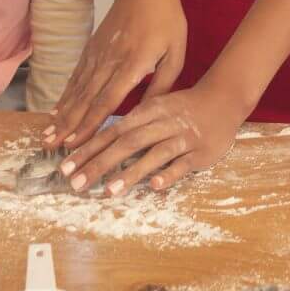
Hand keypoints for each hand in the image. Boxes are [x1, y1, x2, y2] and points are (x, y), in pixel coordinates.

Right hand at [47, 0, 185, 148]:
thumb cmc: (166, 20)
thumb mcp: (176, 53)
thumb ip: (162, 86)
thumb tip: (149, 114)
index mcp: (133, 65)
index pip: (107, 100)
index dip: (90, 123)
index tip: (76, 142)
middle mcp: (109, 62)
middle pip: (85, 99)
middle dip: (68, 125)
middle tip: (50, 146)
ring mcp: (97, 55)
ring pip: (77, 89)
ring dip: (62, 114)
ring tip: (47, 134)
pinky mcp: (91, 49)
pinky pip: (76, 76)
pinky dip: (65, 95)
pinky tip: (56, 110)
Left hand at [56, 77, 244, 195]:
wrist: (224, 99)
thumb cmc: (183, 108)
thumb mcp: (155, 109)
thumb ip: (131, 126)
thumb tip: (98, 145)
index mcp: (148, 112)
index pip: (112, 131)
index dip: (88, 149)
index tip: (65, 167)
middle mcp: (162, 124)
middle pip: (127, 143)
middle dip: (99, 164)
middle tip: (76, 184)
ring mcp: (183, 138)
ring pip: (154, 154)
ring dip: (130, 173)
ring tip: (109, 191)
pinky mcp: (200, 153)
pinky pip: (183, 164)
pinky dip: (168, 174)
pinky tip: (153, 187)